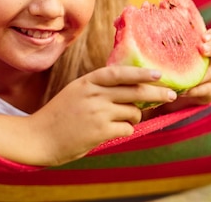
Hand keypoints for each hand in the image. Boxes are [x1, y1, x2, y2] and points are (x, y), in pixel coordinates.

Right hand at [27, 65, 176, 165]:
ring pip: (133, 111)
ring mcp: (97, 113)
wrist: (39, 137)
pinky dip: (125, 130)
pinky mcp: (100, 131)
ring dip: (134, 117)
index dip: (141, 73)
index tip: (159, 73)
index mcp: (88, 82)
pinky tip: (112, 131)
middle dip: (156, 93)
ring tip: (120, 120)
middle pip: (134, 91)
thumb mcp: (76, 92)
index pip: (119, 73)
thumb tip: (131, 87)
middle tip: (171, 95)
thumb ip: (99, 87)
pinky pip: (127, 128)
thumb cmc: (60, 115)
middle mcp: (94, 95)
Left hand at [147, 28, 210, 115]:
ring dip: (200, 74)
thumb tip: (127, 17)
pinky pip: (206, 91)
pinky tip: (183, 91)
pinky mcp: (208, 93)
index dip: (210, 34)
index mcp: (194, 46)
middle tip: (203, 49)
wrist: (165, 94)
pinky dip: (194, 90)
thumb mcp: (155, 52)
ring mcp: (209, 76)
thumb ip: (146, 40)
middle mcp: (205, 59)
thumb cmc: (158, 67)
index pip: (210, 35)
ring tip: (188, 76)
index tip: (203, 36)